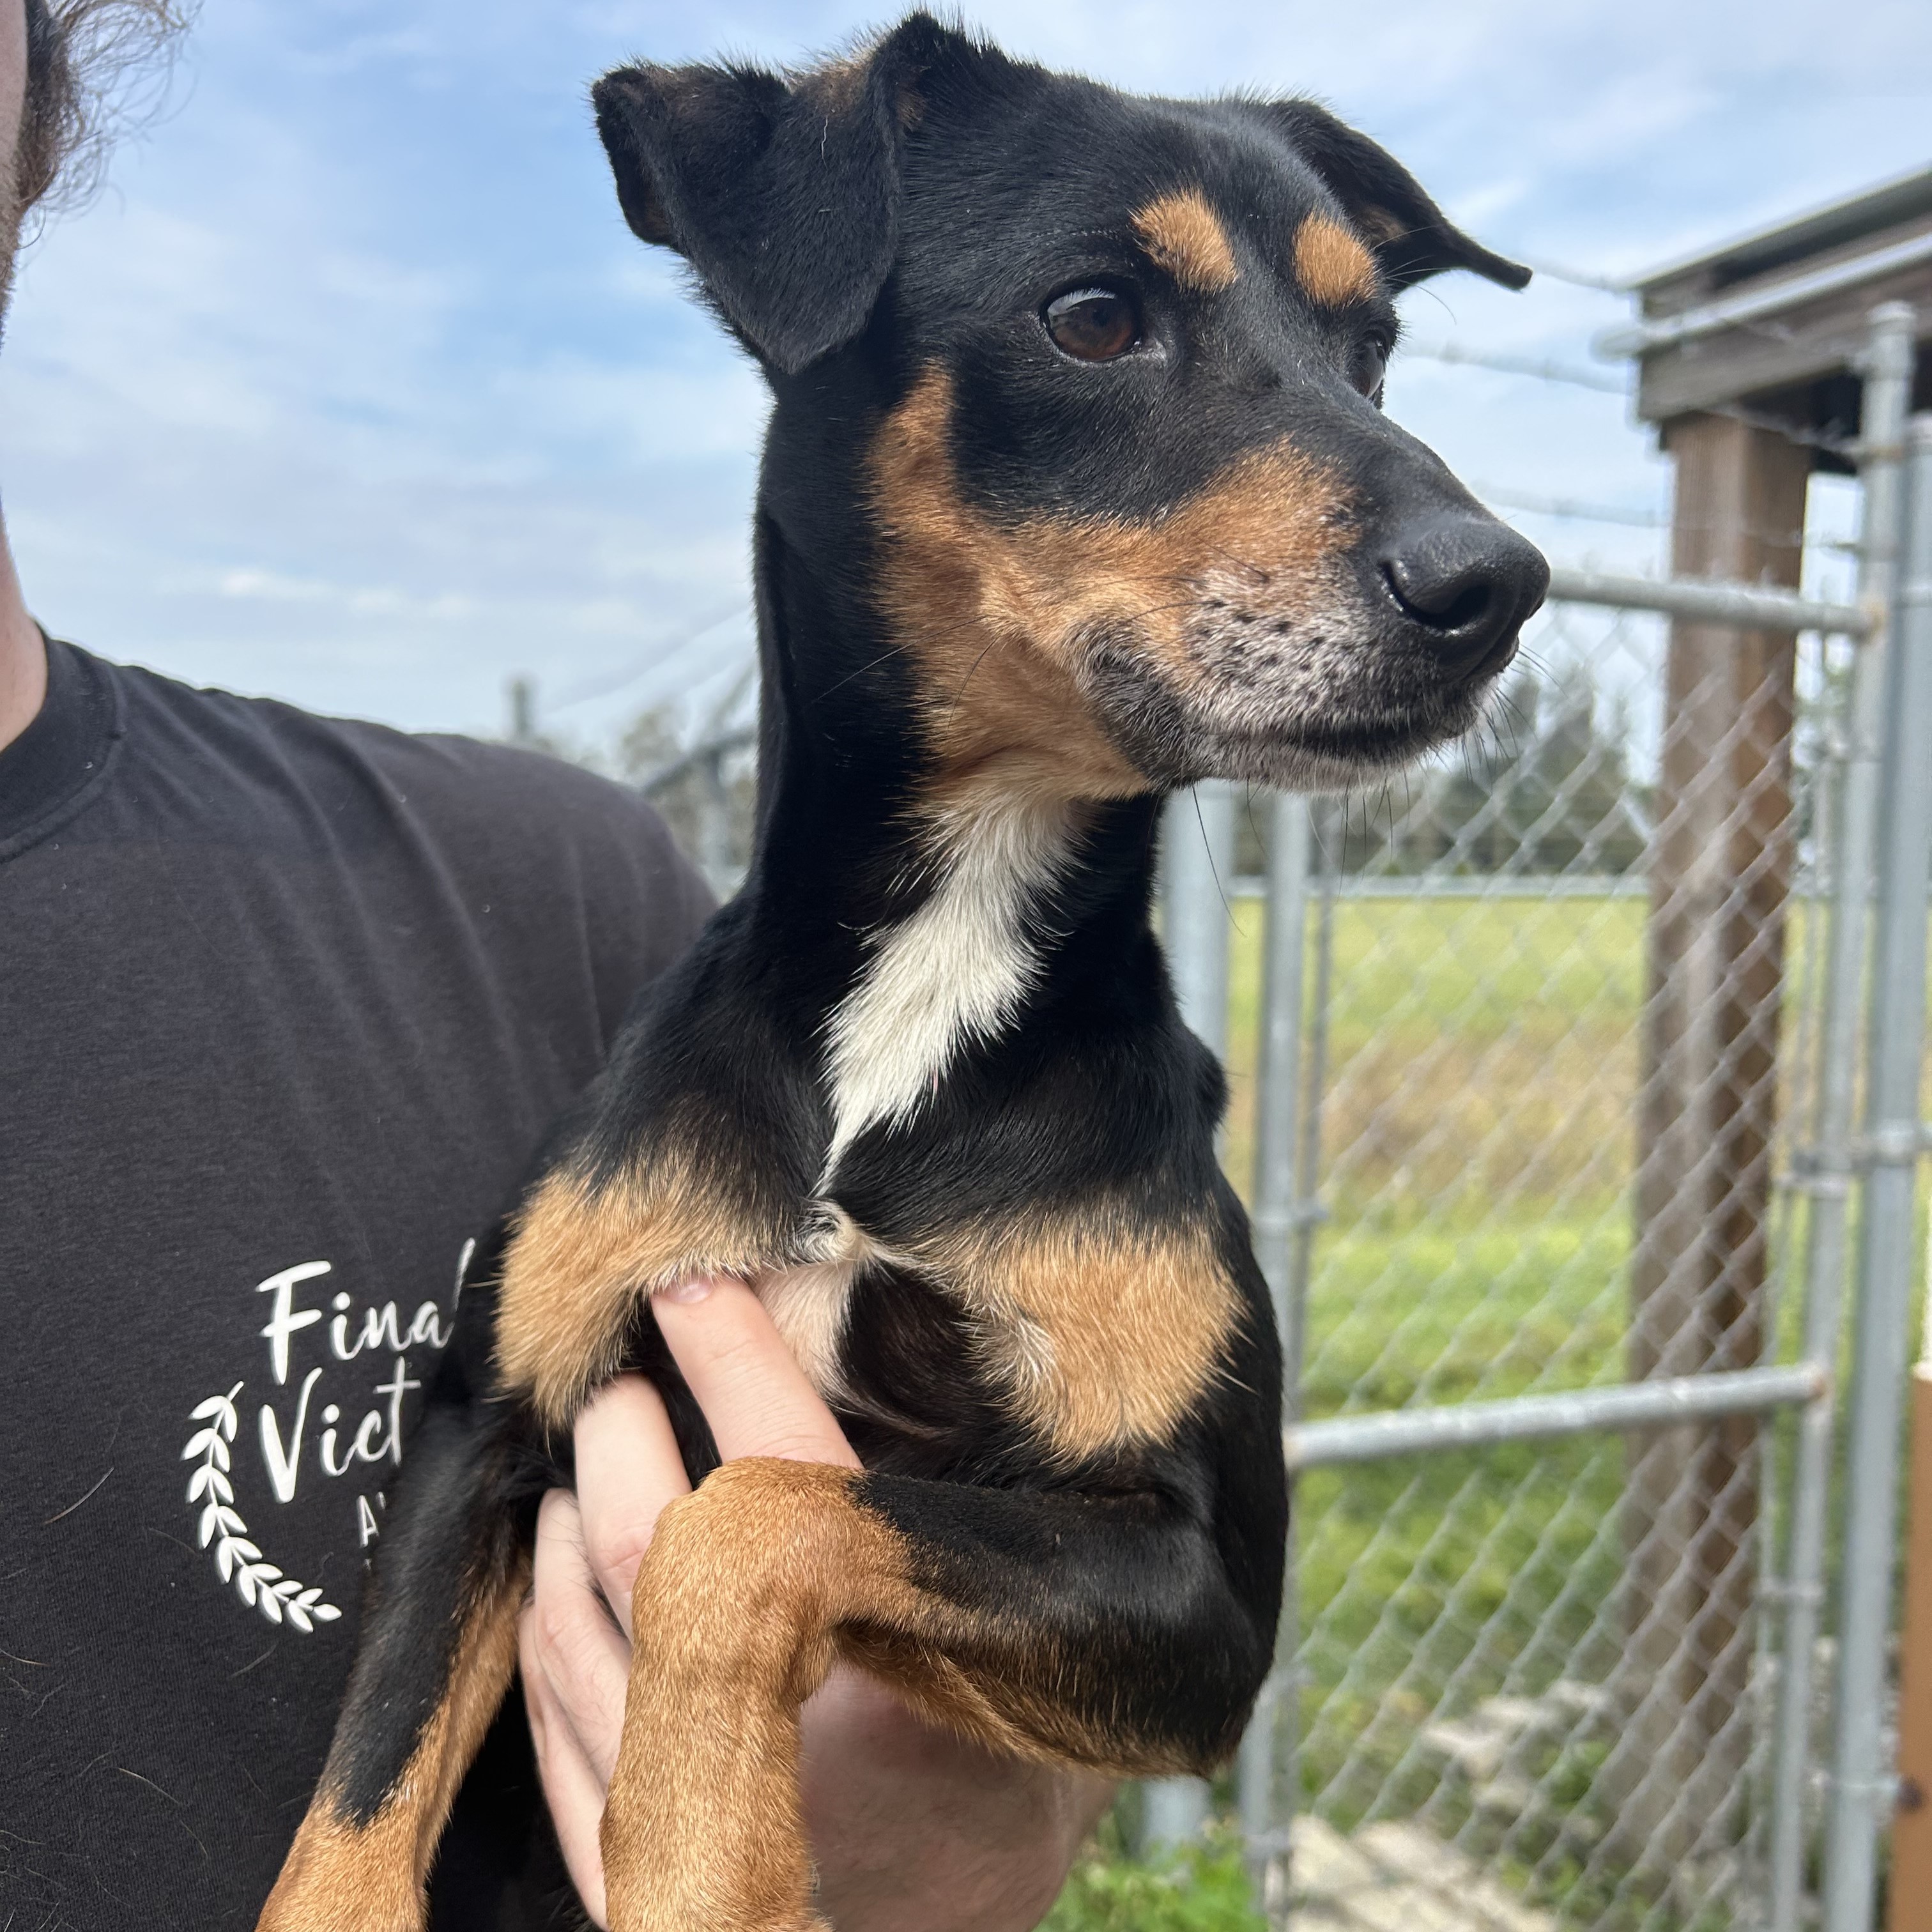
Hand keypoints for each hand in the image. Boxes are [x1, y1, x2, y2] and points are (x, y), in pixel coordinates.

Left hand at [519, 1276, 1114, 1930]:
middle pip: (651, 1548)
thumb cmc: (1024, 1757)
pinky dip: (543, 1634)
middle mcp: (786, 1751)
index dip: (733, 1354)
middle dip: (622, 1432)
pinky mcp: (639, 1871)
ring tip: (585, 1450)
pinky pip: (552, 1733)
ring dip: (568, 1522)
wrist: (969, 1925)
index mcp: (899, 1675)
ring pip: (579, 1635)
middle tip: (624, 1368)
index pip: (785, 1471)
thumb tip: (893, 1337)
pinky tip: (551, 1574)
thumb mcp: (1037, 1624)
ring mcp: (698, 1821)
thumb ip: (978, 1508)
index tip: (697, 1276)